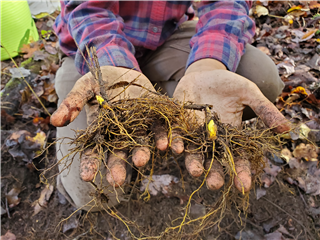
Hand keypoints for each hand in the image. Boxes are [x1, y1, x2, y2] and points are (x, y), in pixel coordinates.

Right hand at [50, 66, 183, 186]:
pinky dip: (164, 138)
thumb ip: (72, 102)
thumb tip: (54, 121)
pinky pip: (160, 129)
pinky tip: (167, 146)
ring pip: (140, 144)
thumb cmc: (101, 79)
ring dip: (141, 154)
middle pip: (117, 153)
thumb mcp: (85, 86)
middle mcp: (120, 133)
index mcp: (101, 128)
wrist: (125, 70)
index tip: (87, 176)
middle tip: (116, 182)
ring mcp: (138, 126)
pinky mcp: (154, 117)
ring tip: (141, 162)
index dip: (90, 162)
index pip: (93, 149)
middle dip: (117, 167)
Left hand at [173, 59, 290, 191]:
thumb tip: (286, 129)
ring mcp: (194, 133)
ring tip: (196, 172)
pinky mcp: (179, 124)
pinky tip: (175, 148)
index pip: (238, 157)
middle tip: (215, 185)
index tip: (243, 185)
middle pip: (214, 161)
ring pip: (193, 153)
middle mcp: (211, 139)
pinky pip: (177, 135)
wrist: (203, 73)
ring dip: (194, 163)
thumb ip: (264, 110)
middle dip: (215, 174)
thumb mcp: (248, 93)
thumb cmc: (228, 84)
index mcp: (231, 135)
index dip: (241, 171)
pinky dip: (176, 142)